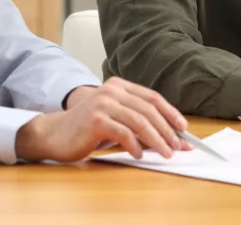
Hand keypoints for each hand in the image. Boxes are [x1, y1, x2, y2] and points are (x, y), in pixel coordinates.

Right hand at [14, 77, 190, 162]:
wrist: (56, 133)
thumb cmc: (88, 128)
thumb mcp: (115, 118)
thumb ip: (137, 121)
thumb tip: (168, 137)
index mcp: (119, 86)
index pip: (152, 97)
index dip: (170, 112)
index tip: (183, 128)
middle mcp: (112, 91)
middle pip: (148, 110)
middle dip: (167, 130)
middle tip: (178, 146)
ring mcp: (103, 104)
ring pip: (139, 122)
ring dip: (156, 140)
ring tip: (165, 153)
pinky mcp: (95, 120)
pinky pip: (123, 133)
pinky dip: (134, 146)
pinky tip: (140, 155)